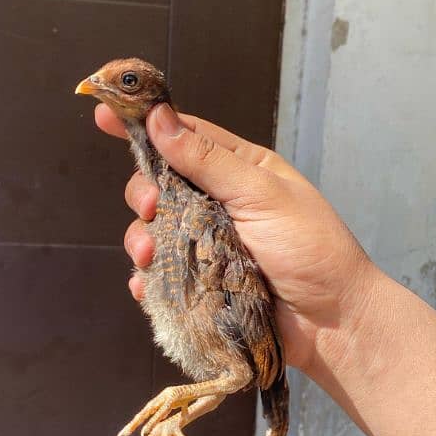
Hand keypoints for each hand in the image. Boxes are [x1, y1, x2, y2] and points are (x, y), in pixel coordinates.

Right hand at [96, 102, 373, 374]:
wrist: (330, 323)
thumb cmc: (310, 249)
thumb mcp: (262, 195)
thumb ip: (209, 161)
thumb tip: (162, 118)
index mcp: (238, 171)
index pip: (184, 137)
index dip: (145, 125)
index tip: (104, 112)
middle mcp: (218, 204)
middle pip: (159, 185)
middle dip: (143, 193)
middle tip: (150, 207)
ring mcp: (206, 245)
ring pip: (153, 232)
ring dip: (141, 240)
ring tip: (149, 256)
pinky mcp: (199, 284)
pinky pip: (159, 275)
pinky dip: (147, 279)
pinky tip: (146, 286)